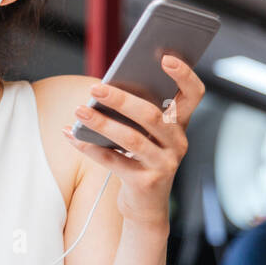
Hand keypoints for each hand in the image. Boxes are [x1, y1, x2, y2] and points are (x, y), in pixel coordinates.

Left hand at [61, 55, 205, 229]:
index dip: (184, 76)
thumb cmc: (141, 161)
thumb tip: (102, 91)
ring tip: (79, 111)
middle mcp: (177, 143)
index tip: (165, 57)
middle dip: (122, 99)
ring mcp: (164, 164)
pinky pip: (114, 162)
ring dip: (101, 123)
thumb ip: (134, 114)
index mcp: (179, 125)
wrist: (146, 207)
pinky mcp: (146, 183)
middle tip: (96, 88)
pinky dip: (90, 148)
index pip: (193, 95)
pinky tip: (72, 136)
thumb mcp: (145, 136)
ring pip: (132, 139)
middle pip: (152, 115)